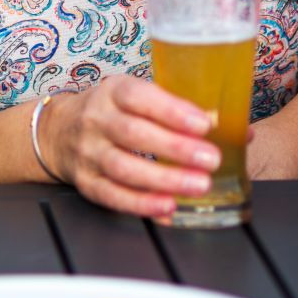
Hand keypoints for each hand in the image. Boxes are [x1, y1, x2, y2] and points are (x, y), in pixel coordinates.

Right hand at [42, 77, 222, 220]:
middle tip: (211, 160)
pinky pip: (113, 196)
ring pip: (124, 167)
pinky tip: (168, 207)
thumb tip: (240, 133)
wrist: (57, 132)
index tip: (205, 123)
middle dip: (175, 147)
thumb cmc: (112, 112)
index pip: (139, 97)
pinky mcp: (86, 182)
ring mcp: (89, 152)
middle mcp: (97, 120)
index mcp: (114, 91)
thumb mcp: (138, 97)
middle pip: (134, 133)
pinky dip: (141, 204)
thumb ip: (183, 111)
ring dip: (163, 179)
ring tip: (198, 185)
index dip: (172, 110)